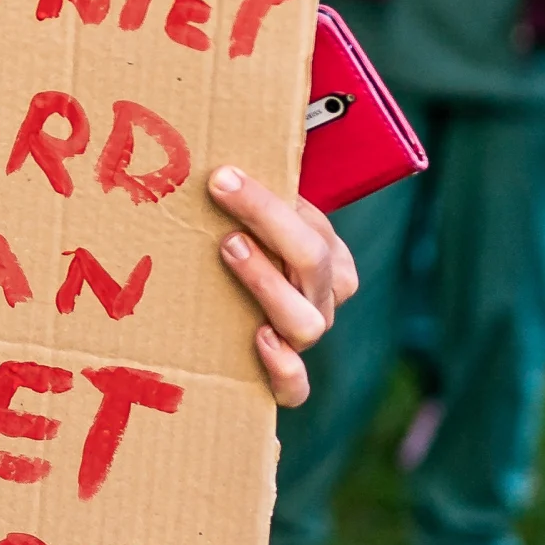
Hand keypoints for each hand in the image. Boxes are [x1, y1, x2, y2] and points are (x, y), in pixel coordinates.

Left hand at [210, 165, 353, 406]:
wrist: (230, 325)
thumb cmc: (241, 255)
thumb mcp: (250, 222)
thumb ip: (246, 194)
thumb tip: (216, 156)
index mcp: (328, 258)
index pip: (315, 228)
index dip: (271, 202)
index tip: (223, 176)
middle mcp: (322, 298)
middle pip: (312, 262)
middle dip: (269, 221)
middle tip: (223, 193)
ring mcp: (304, 338)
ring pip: (307, 320)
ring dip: (269, 282)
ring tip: (230, 250)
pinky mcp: (284, 380)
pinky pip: (296, 388)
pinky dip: (284, 369)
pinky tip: (258, 340)